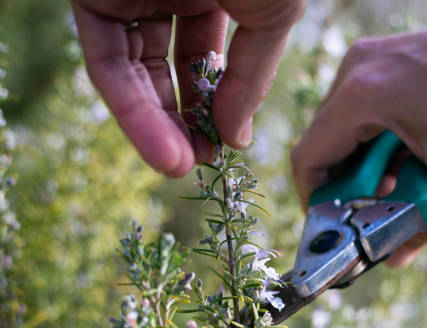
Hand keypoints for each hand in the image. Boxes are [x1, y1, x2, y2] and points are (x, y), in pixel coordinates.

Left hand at [71, 0, 305, 175]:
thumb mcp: (274, 17)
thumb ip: (252, 79)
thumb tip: (236, 139)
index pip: (207, 60)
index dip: (216, 105)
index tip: (225, 146)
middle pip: (167, 70)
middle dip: (182, 121)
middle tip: (197, 162)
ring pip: (135, 72)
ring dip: (155, 125)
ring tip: (179, 165)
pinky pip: (107, 61)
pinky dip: (131, 108)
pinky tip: (160, 148)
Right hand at [291, 1, 426, 265]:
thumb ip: (422, 224)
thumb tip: (393, 258)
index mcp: (365, 96)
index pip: (308, 158)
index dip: (314, 200)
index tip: (333, 223)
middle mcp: (356, 70)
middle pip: (322, 143)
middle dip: (345, 183)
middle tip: (377, 206)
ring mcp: (368, 59)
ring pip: (340, 126)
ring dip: (362, 161)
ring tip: (400, 177)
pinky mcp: (383, 57)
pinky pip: (359, 107)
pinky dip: (373, 137)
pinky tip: (407, 150)